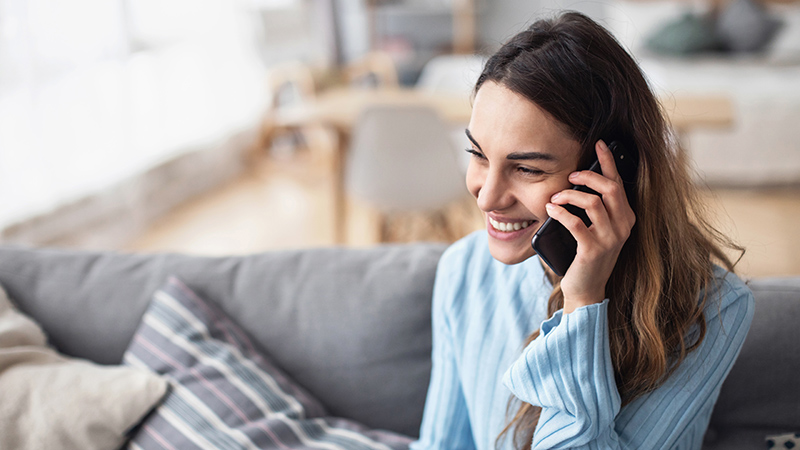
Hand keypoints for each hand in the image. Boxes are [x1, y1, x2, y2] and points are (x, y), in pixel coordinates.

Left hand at [544, 140, 635, 313]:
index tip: (599, 144)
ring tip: (555, 197)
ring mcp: (610, 239)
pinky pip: (576, 223)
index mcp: (626, 217)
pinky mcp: (593, 250)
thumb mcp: (596, 228)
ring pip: (593, 202)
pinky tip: (551, 209)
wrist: (586, 289)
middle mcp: (623, 226)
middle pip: (609, 188)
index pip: (618, 183)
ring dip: (570, 195)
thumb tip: (576, 180)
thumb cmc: (587, 254)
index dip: (608, 162)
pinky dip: (561, 212)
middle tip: (571, 175)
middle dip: (588, 176)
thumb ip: (595, 208)